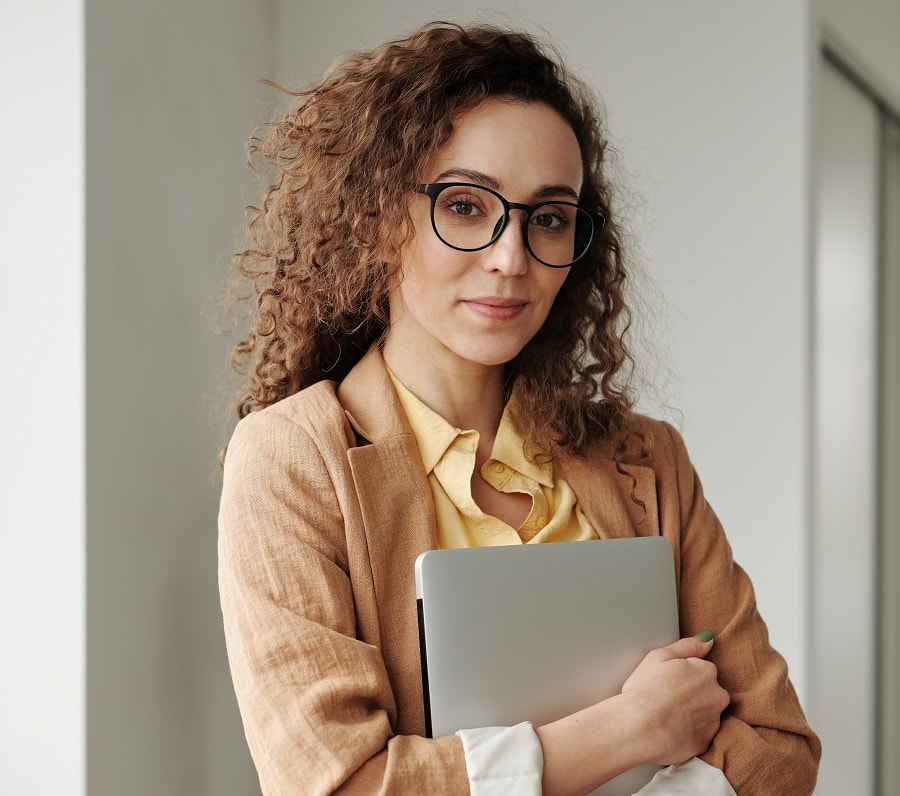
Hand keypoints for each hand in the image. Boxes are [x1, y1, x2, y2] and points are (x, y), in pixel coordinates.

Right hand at [620, 633, 730, 765]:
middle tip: (666, 698)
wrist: (639, 728)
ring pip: (705, 715)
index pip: (702, 670)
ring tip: (666, 716)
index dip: (683, 675)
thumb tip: (708, 639)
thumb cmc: (645, 690)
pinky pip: (698, 736)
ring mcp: (712, 722)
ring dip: (691, 715)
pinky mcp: (703, 745)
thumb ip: (687, 645)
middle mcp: (717, 697)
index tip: (667, 681)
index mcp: (706, 672)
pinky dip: (687, 734)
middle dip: (693, 695)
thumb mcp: (659, 656)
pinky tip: (669, 730)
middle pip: (708, 692)